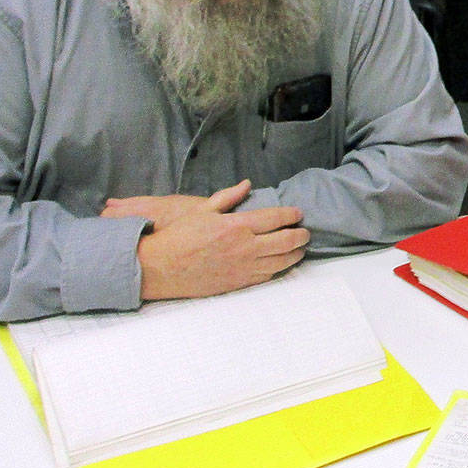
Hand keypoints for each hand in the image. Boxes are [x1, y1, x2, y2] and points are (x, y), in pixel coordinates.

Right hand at [126, 180, 309, 299]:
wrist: (161, 268)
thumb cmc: (180, 236)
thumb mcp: (203, 210)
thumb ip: (228, 197)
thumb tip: (247, 184)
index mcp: (237, 226)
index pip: (275, 218)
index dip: (292, 215)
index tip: (298, 214)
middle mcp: (245, 247)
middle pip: (286, 241)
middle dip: (301, 236)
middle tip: (305, 232)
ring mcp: (244, 267)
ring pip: (282, 261)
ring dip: (296, 254)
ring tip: (300, 248)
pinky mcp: (239, 282)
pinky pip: (268, 276)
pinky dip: (280, 268)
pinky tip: (283, 263)